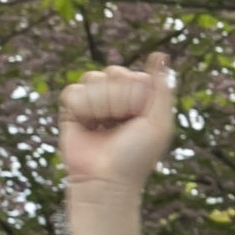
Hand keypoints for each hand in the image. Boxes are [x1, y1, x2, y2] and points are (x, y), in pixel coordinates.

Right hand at [60, 54, 176, 193]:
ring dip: (99, 105)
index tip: (138, 119)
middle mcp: (116, 96)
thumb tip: (160, 54)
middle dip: (118, 100)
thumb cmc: (135, 157)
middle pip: (113, 72)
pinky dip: (80, 108)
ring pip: (93, 78)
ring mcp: (93, 101)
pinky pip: (73, 91)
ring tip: (102, 128)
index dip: (136, 95)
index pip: (135, 74)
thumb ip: (162, 88)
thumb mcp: (159, 123)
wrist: (105, 180)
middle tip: (119, 126)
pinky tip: (86, 126)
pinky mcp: (71, 110)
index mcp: (138, 97)